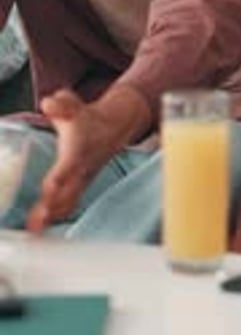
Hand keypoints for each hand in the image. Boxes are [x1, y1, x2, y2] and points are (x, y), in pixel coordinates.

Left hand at [27, 85, 151, 232]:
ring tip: (33, 231)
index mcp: (77, 150)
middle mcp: (81, 169)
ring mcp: (81, 181)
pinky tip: (37, 228)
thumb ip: (60, 103)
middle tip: (36, 224)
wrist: (112, 128)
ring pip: (68, 203)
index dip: (59, 178)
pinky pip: (67, 206)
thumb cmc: (85, 117)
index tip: (49, 189)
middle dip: (53, 208)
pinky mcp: (78, 188)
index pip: (68, 166)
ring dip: (51, 218)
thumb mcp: (72, 104)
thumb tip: (47, 103)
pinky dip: (54, 218)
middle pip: (68, 192)